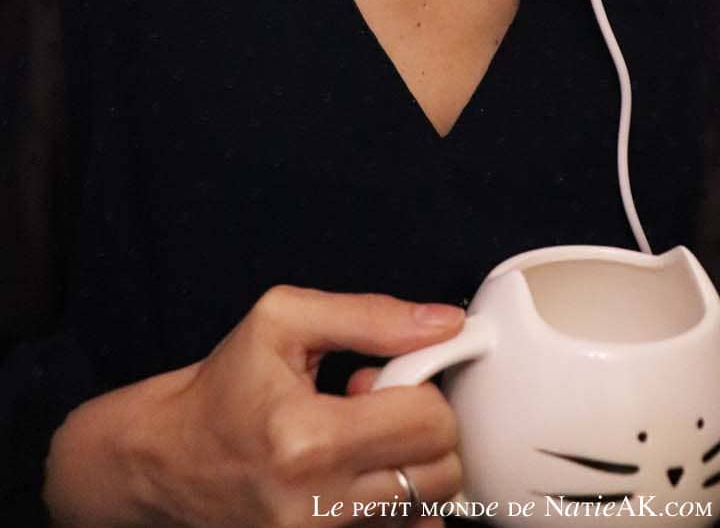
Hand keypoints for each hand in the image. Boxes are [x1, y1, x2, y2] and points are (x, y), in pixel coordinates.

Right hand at [43, 285, 465, 527]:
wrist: (167, 459)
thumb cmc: (224, 386)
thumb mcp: (283, 320)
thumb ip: (372, 316)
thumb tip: (446, 323)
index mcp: (307, 439)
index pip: (429, 423)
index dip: (423, 389)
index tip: (389, 378)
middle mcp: (314, 506)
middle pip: (440, 475)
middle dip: (426, 431)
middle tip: (379, 410)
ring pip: (426, 510)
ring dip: (408, 469)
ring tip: (363, 442)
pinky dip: (396, 506)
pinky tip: (359, 477)